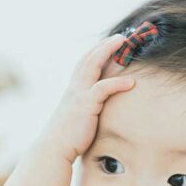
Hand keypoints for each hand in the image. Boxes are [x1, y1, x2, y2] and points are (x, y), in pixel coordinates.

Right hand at [41, 33, 135, 163]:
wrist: (53, 149)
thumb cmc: (68, 137)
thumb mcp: (78, 116)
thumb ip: (87, 107)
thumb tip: (98, 107)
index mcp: (73, 89)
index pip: (84, 62)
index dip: (97, 50)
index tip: (111, 41)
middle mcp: (75, 87)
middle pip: (89, 57)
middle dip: (105, 44)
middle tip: (122, 35)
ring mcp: (79, 95)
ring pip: (93, 65)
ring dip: (109, 51)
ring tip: (125, 43)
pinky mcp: (85, 106)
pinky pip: (102, 89)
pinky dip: (117, 83)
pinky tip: (131, 82)